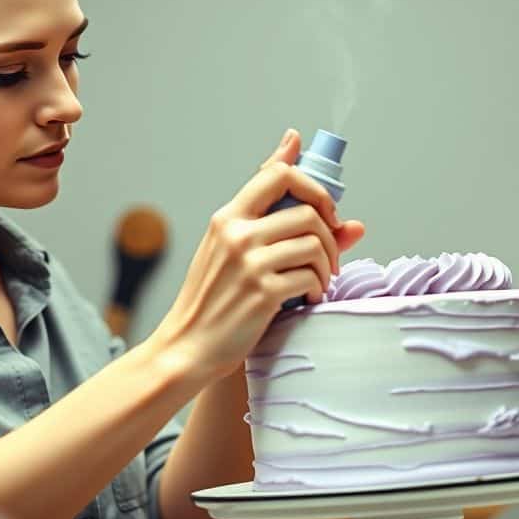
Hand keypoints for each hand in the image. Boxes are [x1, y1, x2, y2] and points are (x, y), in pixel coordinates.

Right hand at [150, 128, 365, 382]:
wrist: (187, 346)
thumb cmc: (212, 298)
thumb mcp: (229, 248)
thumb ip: (269, 214)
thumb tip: (319, 173)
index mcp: (227, 218)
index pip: (277, 173)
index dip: (313, 185)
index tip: (326, 209)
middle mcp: (236, 234)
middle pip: (308, 211)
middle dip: (331, 234)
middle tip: (330, 255)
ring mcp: (249, 263)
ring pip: (314, 243)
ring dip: (328, 264)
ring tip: (319, 279)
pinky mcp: (262, 293)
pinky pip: (310, 276)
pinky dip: (317, 288)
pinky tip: (307, 297)